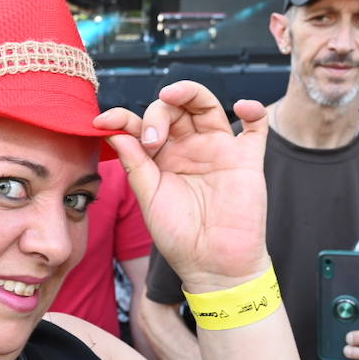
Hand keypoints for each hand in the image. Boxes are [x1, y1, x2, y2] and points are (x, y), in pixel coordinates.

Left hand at [95, 82, 269, 289]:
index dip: (122, 118)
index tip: (102, 123)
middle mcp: (188, 149)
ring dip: (190, 93)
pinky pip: (256, 127)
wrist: (213, 266)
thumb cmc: (179, 237)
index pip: (141, 125)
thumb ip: (135, 164)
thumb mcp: (149, 199)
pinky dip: (253, 110)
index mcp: (161, 158)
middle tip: (151, 141)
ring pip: (206, 106)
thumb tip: (114, 132)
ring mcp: (218, 151)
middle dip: (157, 112)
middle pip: (174, 108)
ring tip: (173, 97)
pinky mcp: (247, 160)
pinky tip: (241, 106)